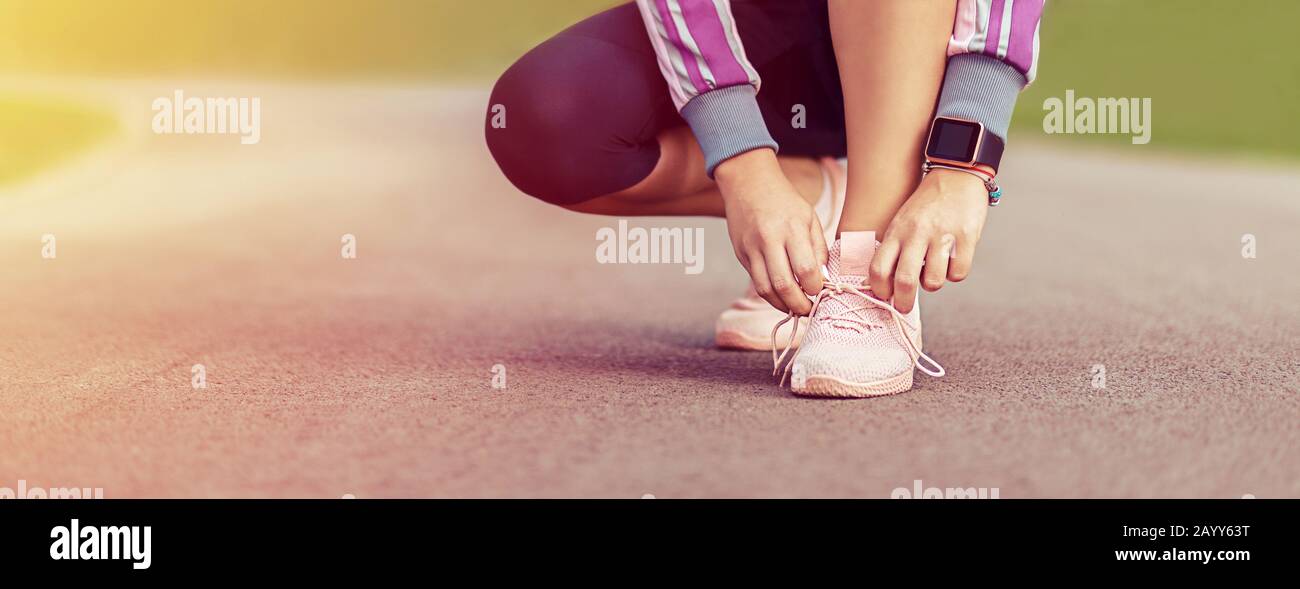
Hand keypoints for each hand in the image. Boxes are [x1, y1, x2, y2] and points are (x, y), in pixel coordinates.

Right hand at [715, 149, 826, 314]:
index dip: (815, 287)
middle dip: (799, 304)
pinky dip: (769, 294)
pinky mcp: (741, 254)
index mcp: (792, 228)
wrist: (747, 183)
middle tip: (808, 310)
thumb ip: (818, 248)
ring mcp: (752, 248)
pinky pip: (755, 281)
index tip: (821, 291)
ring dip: (781, 305)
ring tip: (794, 308)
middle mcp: (769, 239)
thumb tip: (822, 279)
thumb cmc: (784, 201)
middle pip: (783, 284)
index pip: (805, 268)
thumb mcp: (809, 217)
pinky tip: (781, 297)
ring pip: (765, 289)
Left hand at [869, 167, 989, 312]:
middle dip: (902, 302)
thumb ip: (894, 249)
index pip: (878, 268)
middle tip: (904, 308)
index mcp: (897, 231)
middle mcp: (916, 234)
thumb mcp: (902, 222)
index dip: (879, 290)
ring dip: (933, 284)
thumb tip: (888, 285)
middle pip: (904, 280)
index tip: (884, 297)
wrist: (956, 175)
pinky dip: (955, 274)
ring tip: (934, 273)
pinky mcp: (966, 236)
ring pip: (933, 281)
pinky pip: (958, 273)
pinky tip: (952, 262)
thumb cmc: (926, 206)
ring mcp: (942, 235)